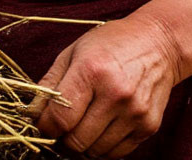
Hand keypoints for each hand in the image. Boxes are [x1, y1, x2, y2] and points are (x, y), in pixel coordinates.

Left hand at [27, 15, 179, 158]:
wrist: (158, 43)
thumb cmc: (112, 43)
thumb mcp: (75, 50)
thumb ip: (51, 82)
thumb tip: (33, 113)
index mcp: (92, 70)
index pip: (60, 118)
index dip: (45, 126)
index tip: (44, 123)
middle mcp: (115, 93)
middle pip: (76, 141)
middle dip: (62, 138)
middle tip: (62, 127)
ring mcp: (134, 112)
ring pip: (95, 152)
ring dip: (83, 145)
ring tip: (82, 125)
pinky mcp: (148, 125)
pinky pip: (117, 153)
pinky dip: (103, 146)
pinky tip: (102, 126)